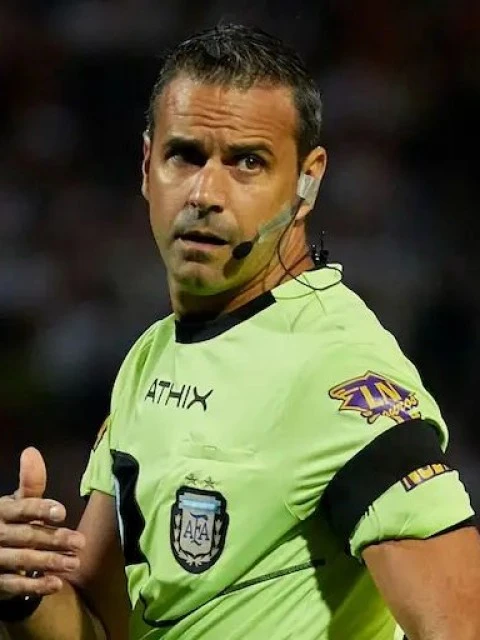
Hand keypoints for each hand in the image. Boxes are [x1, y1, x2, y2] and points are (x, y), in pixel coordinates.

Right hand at [0, 447, 84, 599]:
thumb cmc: (9, 521)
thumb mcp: (17, 501)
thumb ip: (30, 483)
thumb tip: (31, 452)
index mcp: (3, 511)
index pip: (22, 509)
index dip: (41, 510)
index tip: (63, 512)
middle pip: (27, 536)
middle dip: (54, 540)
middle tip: (80, 542)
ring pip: (23, 560)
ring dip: (49, 563)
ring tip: (75, 563)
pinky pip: (15, 585)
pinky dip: (36, 586)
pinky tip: (56, 584)